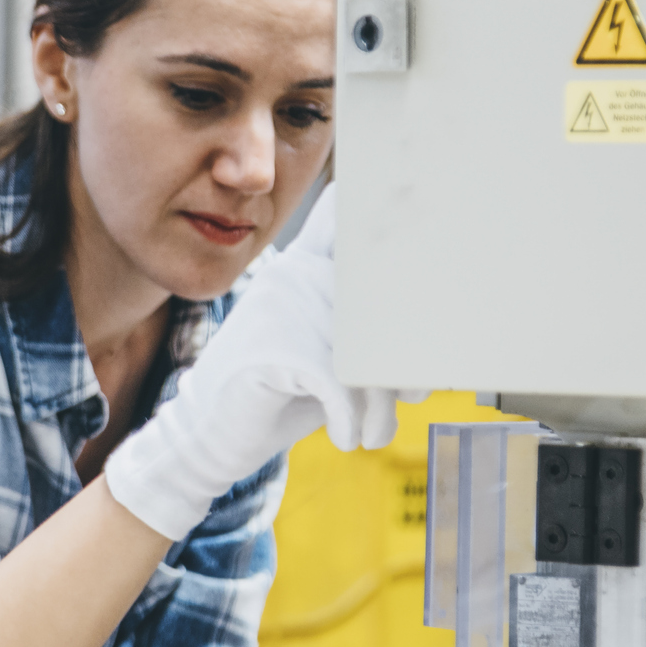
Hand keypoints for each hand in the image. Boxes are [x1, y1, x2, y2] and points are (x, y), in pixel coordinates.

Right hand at [104, 187, 425, 539]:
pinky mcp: (272, 347)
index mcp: (311, 262)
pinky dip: (351, 419)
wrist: (214, 432)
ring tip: (377, 431)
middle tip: (412, 393)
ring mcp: (282, 306)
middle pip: (383, 303)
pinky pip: (339, 383)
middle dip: (406, 357)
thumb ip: (375, 338)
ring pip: (366, 352)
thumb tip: (431, 358)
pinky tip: (348, 437)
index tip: (422, 220)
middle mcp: (297, 272)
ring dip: (380, 404)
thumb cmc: (286, 393)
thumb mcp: (335, 356)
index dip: (381, 209)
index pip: (344, 214)